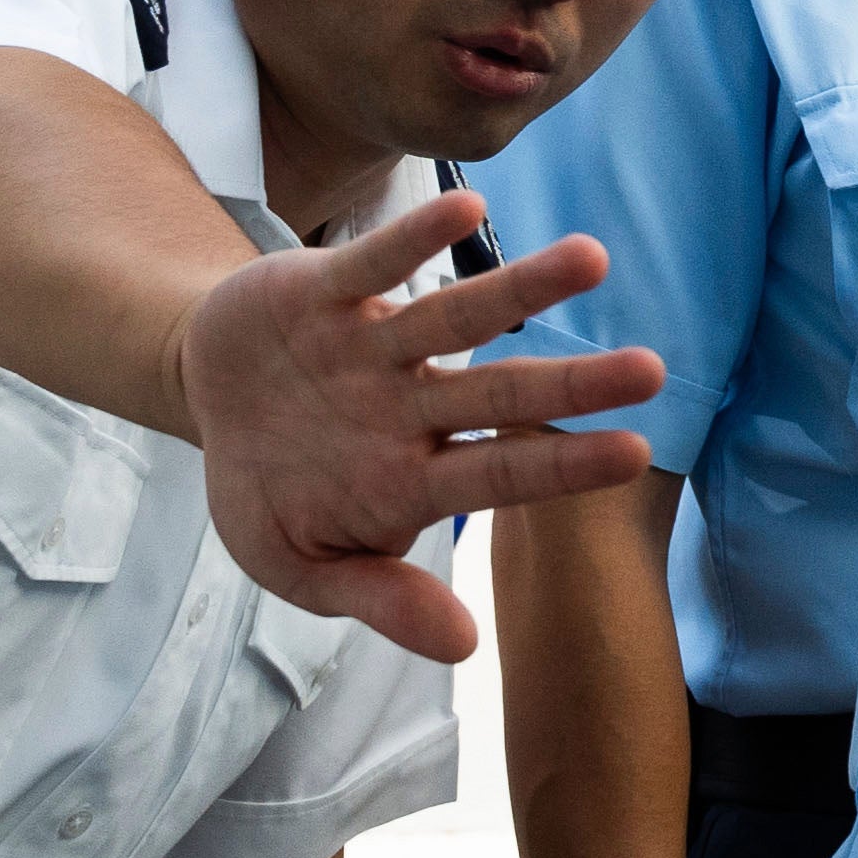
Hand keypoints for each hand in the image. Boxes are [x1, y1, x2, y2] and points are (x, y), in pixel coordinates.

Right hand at [177, 201, 651, 658]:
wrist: (205, 396)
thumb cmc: (266, 486)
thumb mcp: (298, 563)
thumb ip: (378, 600)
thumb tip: (463, 649)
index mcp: (410, 476)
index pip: (501, 474)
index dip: (562, 466)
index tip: (636, 454)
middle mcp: (410, 406)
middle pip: (501, 394)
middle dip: (572, 383)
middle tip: (652, 370)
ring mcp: (374, 347)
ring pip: (457, 315)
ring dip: (521, 287)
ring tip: (593, 258)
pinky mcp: (327, 293)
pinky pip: (374, 264)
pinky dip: (414, 240)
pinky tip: (469, 208)